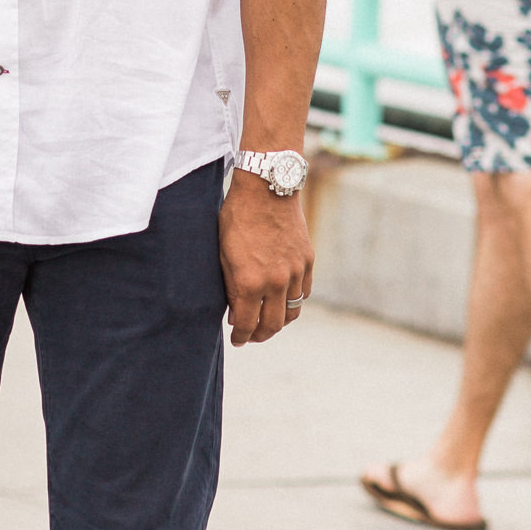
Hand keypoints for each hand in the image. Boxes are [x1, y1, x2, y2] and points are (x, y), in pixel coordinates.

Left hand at [218, 171, 313, 345]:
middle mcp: (275, 282)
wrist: (267, 189)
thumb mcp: (223, 254)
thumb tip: (234, 313)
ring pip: (291, 312)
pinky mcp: (307, 261)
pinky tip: (281, 301)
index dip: (240, 336)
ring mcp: (295, 272)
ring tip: (267, 323)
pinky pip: (303, 293)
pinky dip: (292, 302)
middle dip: (259, 336)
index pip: (246, 324)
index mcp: (249, 282)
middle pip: (272, 325)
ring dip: (278, 323)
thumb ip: (230, 287)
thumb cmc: (237, 218)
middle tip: (250, 337)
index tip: (236, 340)